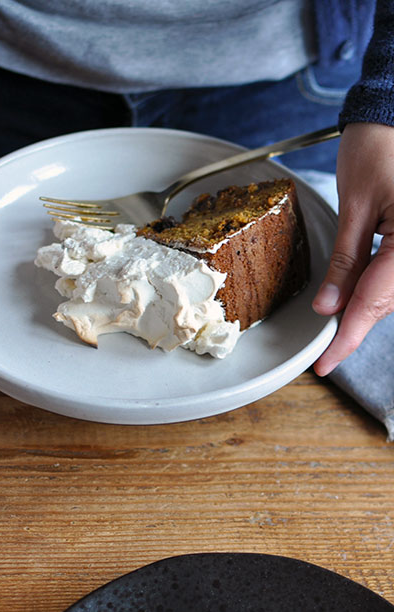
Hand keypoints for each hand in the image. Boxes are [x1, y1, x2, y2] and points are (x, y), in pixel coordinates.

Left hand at [312, 122, 393, 374]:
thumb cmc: (380, 148)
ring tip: (336, 320)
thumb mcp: (355, 208)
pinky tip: (357, 290)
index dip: (348, 338)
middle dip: (355, 322)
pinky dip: (378, 286)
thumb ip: (346, 262)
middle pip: (388, 300)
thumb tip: (329, 307)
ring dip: (367, 305)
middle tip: (326, 346)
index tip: (325, 363)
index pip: (375, 301)